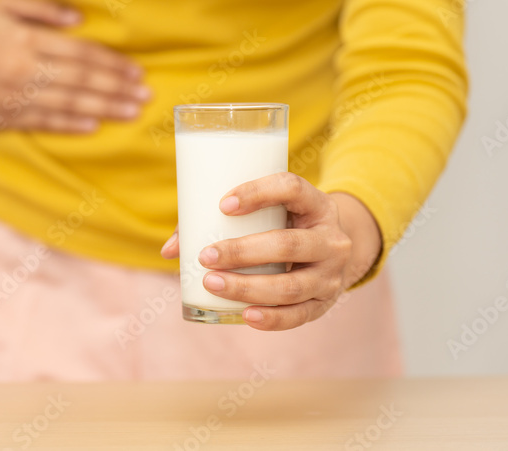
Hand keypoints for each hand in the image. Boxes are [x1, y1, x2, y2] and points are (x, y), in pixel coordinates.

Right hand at [0, 0, 149, 131]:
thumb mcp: (5, 5)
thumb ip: (43, 8)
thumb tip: (79, 18)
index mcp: (28, 41)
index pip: (80, 53)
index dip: (112, 63)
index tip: (137, 71)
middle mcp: (25, 70)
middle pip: (81, 80)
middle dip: (118, 88)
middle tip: (146, 95)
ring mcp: (16, 97)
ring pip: (69, 103)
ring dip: (104, 108)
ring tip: (131, 111)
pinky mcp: (6, 117)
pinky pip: (45, 122)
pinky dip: (71, 125)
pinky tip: (95, 125)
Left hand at [160, 172, 382, 330]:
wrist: (338, 253)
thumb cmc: (286, 225)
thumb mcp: (271, 213)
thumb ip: (220, 221)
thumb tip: (169, 250)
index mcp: (316, 204)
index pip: (292, 188)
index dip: (259, 192)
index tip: (222, 205)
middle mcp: (331, 238)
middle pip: (289, 244)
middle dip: (242, 252)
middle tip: (205, 256)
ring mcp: (332, 274)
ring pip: (292, 285)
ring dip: (248, 287)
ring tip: (212, 284)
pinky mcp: (325, 303)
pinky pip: (299, 315)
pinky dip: (272, 318)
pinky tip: (245, 315)